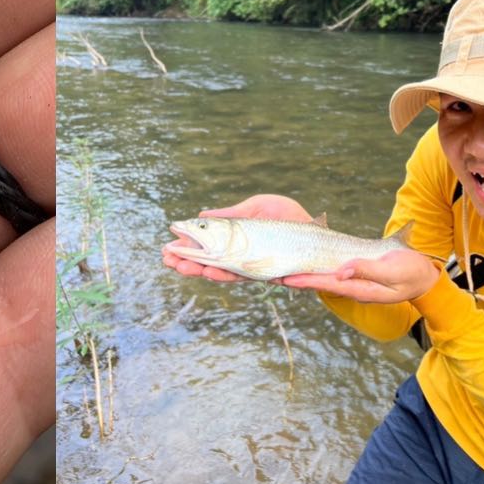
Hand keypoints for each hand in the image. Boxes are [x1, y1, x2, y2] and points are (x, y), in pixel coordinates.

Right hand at [162, 194, 311, 281]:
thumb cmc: (288, 217)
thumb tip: (201, 215)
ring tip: (180, 266)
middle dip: (188, 262)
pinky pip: (244, 275)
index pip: (208, 249)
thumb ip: (229, 214)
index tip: (170, 246)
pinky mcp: (269, 273)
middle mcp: (243, 258)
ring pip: (223, 273)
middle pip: (211, 263)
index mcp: (238, 242)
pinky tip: (209, 271)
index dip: (190, 249)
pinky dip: (225, 274)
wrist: (317, 231)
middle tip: (166, 259)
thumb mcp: (254, 208)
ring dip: (201, 270)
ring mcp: (254, 267)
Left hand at [282, 250, 441, 301]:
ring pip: (322, 277)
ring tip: (280, 269)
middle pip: (318, 282)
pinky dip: (315, 267)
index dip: (305, 281)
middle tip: (271, 274)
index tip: (285, 278)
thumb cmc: (411, 272)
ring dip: (302, 273)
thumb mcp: (392, 271)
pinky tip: (304, 262)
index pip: (326, 283)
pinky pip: (331, 271)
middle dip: (296, 279)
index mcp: (360, 288)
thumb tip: (342, 271)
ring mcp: (353, 281)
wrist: (424, 276)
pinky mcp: (355, 273)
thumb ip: (368, 270)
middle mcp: (352, 286)